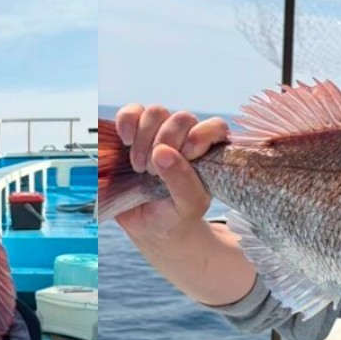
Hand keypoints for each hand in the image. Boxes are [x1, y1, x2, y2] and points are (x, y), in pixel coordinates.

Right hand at [113, 103, 227, 241]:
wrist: (150, 227)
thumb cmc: (176, 216)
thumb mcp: (187, 206)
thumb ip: (182, 181)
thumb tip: (162, 151)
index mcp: (208, 152)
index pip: (214, 126)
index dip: (199, 137)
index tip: (186, 157)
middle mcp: (185, 137)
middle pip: (181, 118)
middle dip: (166, 145)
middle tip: (155, 174)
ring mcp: (159, 133)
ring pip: (156, 112)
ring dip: (145, 140)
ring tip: (140, 168)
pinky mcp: (133, 132)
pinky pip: (131, 112)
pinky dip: (127, 122)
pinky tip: (126, 142)